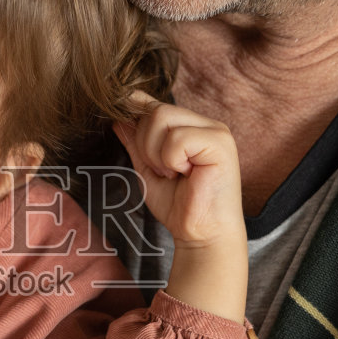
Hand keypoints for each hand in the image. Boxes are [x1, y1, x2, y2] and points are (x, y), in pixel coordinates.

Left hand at [112, 92, 245, 249]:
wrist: (201, 234)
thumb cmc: (179, 205)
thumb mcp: (148, 169)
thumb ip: (135, 143)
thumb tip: (118, 118)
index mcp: (190, 127)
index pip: (155, 104)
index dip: (135, 114)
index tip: (126, 132)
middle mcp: (204, 123)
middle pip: (155, 110)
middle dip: (145, 144)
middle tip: (163, 171)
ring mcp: (214, 131)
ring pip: (161, 118)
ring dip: (157, 153)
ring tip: (174, 174)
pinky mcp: (220, 143)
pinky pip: (177, 138)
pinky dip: (171, 160)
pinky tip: (186, 174)